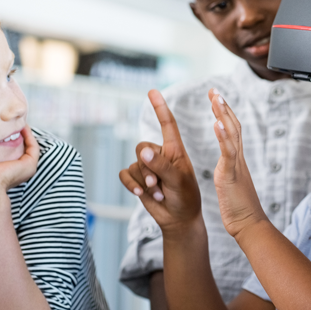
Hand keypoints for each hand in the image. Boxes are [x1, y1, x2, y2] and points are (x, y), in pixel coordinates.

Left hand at [0, 126, 39, 200]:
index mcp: (9, 172)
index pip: (13, 153)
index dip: (10, 140)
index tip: (4, 128)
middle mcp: (20, 170)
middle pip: (22, 149)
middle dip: (19, 135)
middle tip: (13, 122)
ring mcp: (27, 168)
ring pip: (30, 147)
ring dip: (26, 134)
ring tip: (19, 122)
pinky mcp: (30, 164)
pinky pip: (33, 147)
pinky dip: (29, 136)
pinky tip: (22, 126)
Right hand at [119, 90, 201, 232]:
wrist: (178, 219)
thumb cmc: (185, 197)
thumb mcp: (178, 180)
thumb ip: (161, 165)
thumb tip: (142, 151)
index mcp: (175, 149)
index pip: (167, 124)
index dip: (159, 107)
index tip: (152, 90)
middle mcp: (160, 154)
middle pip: (142, 147)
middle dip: (147, 167)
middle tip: (159, 184)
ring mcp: (148, 167)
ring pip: (134, 163)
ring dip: (143, 181)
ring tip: (158, 192)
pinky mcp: (137, 179)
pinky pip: (125, 174)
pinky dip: (131, 184)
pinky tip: (141, 194)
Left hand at [208, 88, 267, 239]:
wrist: (249, 226)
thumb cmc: (240, 210)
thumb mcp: (232, 185)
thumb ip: (230, 173)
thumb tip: (227, 168)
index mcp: (236, 161)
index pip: (232, 132)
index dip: (225, 114)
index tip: (216, 99)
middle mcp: (238, 160)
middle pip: (234, 126)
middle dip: (223, 107)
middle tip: (214, 90)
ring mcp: (236, 166)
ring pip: (232, 134)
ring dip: (223, 114)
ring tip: (215, 98)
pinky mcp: (231, 175)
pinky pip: (228, 152)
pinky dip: (223, 136)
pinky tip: (216, 123)